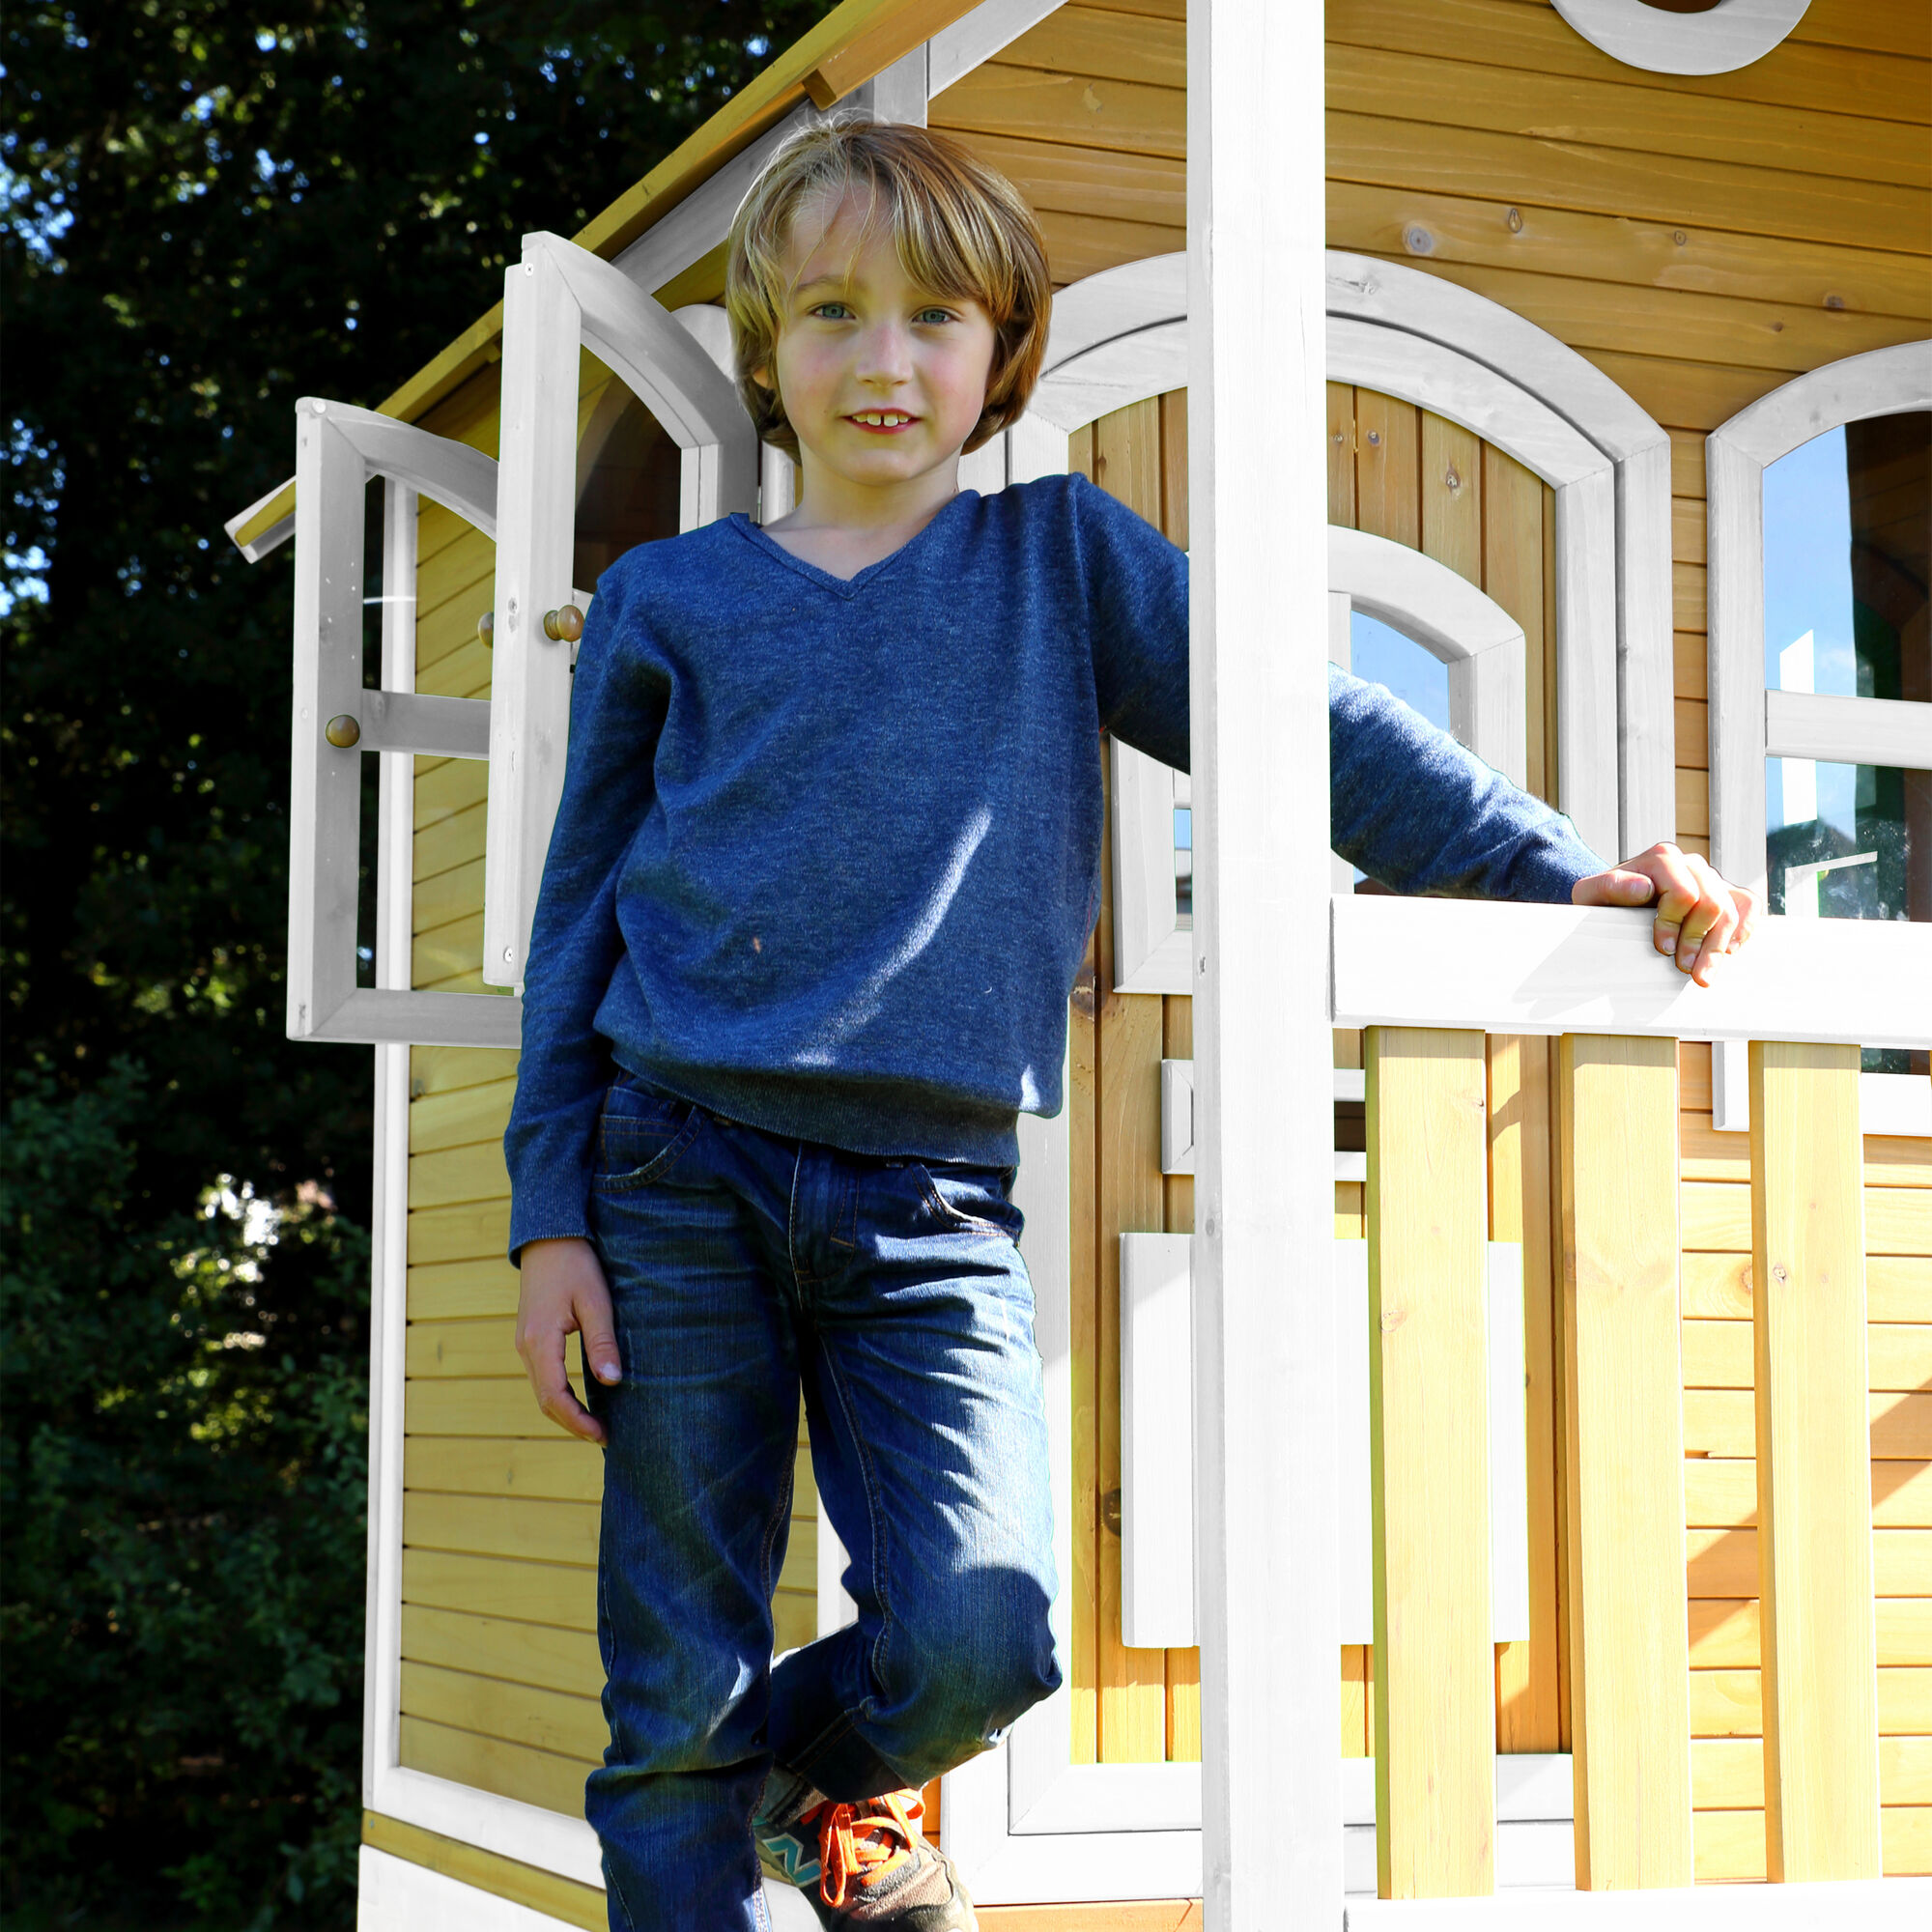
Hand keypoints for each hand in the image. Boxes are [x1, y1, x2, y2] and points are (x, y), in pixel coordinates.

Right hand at [515, 1237, 620, 1444]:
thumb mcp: (596, 1302)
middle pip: (545, 1401)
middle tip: (603, 1438)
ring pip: (541, 1391)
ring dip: (566, 1412)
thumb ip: (602, 1342)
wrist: (549, 1238)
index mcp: (540, 1341)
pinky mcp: (531, 1338)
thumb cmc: (576, 1265)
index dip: (577, 1422)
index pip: (554, 1396)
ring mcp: (525, 1344)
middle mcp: (526, 1347)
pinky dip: (560, 1395)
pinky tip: (582, 1400)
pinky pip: (542, 1377)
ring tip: (596, 1426)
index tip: (602, 1436)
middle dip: (572, 1424)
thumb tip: (611, 1382)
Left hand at [1571, 841, 1760, 987]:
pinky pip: (1749, 905)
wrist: (1617, 903)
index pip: (1683, 892)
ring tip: (1701, 975)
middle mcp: (1690, 864)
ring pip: (1732, 910)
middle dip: (1698, 941)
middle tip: (1682, 967)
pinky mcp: (1726, 892)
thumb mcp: (1591, 894)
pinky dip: (1743, 930)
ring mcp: (1711, 877)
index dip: (1673, 924)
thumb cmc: (1604, 901)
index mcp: (1661, 858)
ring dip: (1718, 948)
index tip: (1661, 948)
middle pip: (1711, 903)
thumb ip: (1610, 887)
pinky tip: (1727, 952)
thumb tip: (1644, 888)